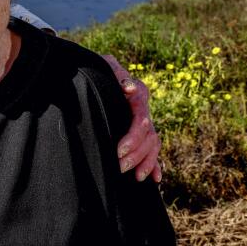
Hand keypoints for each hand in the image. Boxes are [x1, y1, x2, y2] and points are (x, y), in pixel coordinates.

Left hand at [101, 54, 161, 182]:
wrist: (92, 73)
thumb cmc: (96, 70)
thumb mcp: (104, 66)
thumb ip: (116, 72)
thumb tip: (129, 88)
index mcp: (137, 95)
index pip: (141, 120)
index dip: (133, 138)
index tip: (117, 150)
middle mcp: (143, 110)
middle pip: (149, 137)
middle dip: (136, 155)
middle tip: (119, 166)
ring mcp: (143, 122)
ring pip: (153, 145)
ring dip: (146, 162)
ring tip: (135, 177)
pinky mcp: (139, 132)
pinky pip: (153, 150)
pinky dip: (155, 164)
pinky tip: (155, 178)